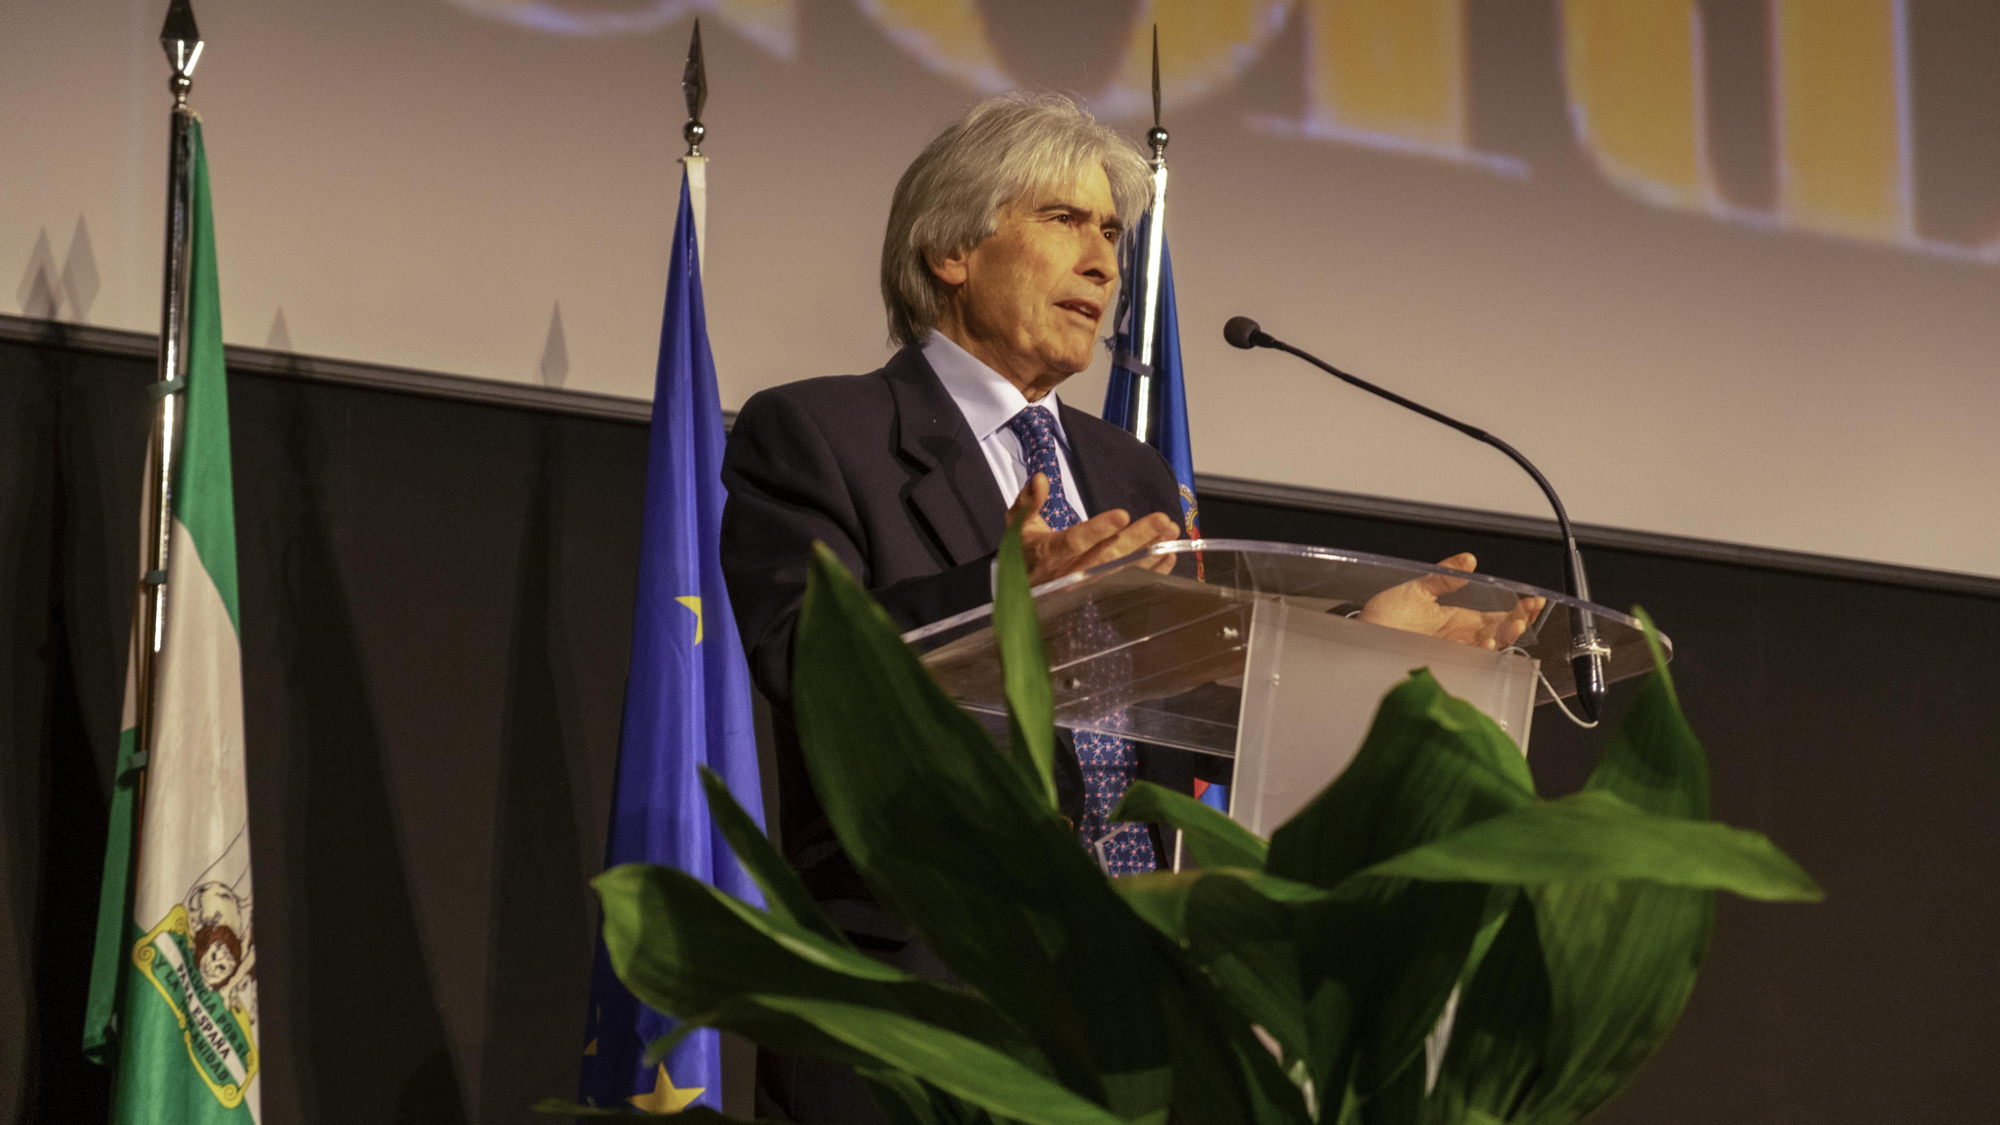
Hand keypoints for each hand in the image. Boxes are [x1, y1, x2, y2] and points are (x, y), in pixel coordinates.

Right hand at [1007, 474, 1180, 584]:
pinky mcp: (1099, 594)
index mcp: (1050, 552)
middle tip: (1163, 520)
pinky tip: (1168, 557)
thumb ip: (1028, 501)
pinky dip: (1151, 572)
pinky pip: (1129, 585)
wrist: (1020, 592)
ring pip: (1123, 571)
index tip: (1123, 514)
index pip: (1076, 540)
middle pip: (1108, 556)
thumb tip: (1041, 478)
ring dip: (1150, 553)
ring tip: (1171, 532)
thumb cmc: (1024, 552)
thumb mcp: (1017, 525)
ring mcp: (1088, 587)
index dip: (1099, 529)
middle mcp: (1071, 573)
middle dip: (1138, 538)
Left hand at [1359, 552, 1545, 650]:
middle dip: (1518, 623)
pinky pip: (1467, 663)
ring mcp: (1452, 654)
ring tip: (1513, 625)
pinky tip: (1486, 644)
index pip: (1498, 616)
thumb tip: (1468, 560)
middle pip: (1500, 634)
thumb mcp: (1417, 588)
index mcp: (1460, 621)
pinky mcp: (1441, 665)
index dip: (1519, 609)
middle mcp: (1461, 640)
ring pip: (1489, 650)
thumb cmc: (1385, 616)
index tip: (1533, 600)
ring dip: (1504, 637)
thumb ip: (1444, 576)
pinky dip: (1480, 655)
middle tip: (1526, 612)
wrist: (1361, 634)